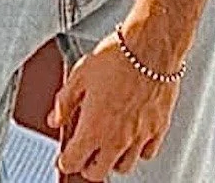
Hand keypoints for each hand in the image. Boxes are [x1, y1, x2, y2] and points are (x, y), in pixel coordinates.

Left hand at [47, 32, 180, 178]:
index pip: (73, 162)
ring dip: (112, 160)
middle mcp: (117, 139)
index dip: (65, 161)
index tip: (64, 157)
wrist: (151, 45)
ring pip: (123, 166)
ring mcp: (139, 136)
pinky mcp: (159, 128)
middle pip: (97, 172)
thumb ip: (64, 102)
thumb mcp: (80, 74)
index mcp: (93, 128)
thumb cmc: (118, 56)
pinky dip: (138, 151)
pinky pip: (147, 153)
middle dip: (86, 166)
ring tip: (107, 147)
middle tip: (84, 155)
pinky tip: (133, 138)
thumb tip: (55, 118)